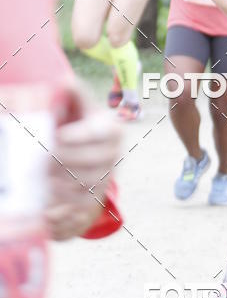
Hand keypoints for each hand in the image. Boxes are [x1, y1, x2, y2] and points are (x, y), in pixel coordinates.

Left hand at [46, 86, 121, 239]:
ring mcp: (104, 183)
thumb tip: (63, 80)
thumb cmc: (81, 126)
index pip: (100, 134)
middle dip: (67, 162)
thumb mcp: (81, 108)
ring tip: (44, 181)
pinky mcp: (93, 206)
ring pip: (87, 189)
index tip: (59, 136)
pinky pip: (81, 216)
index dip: (80, 137)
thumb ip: (74, 93)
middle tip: (42, 159)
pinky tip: (48, 213)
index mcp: (111, 130)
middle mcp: (112, 157)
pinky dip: (65, 217)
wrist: (92, 156)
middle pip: (93, 163)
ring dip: (65, 187)